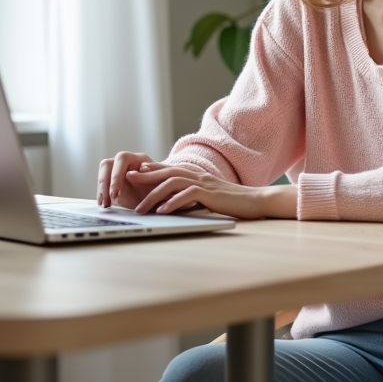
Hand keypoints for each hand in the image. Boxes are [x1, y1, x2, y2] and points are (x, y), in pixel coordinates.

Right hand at [96, 151, 158, 208]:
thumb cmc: (164, 188)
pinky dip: (102, 195)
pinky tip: (104, 205)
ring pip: (102, 174)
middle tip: (108, 200)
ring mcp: (118, 173)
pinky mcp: (113, 184)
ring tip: (105, 205)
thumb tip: (142, 169)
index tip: (116, 192)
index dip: (117, 174)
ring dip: (101, 190)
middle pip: (107, 164)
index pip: (122, 158)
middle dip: (105, 183)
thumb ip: (154, 175)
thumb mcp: (162, 183)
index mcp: (139, 159)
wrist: (163, 197)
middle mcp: (126, 163)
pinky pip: (102, 186)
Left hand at [127, 163, 295, 219]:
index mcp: (197, 176)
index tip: (134, 173)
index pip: (170, 169)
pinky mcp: (210, 194)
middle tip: (126, 180)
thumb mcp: (209, 198)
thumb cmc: (233, 202)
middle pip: (166, 172)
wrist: (256, 201)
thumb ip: (193, 197)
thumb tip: (174, 205)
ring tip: (140, 208)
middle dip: (145, 176)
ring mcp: (204, 183)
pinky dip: (171, 203)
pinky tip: (161, 212)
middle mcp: (198, 176)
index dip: (151, 170)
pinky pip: (186, 195)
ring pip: (172, 184)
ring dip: (153, 195)